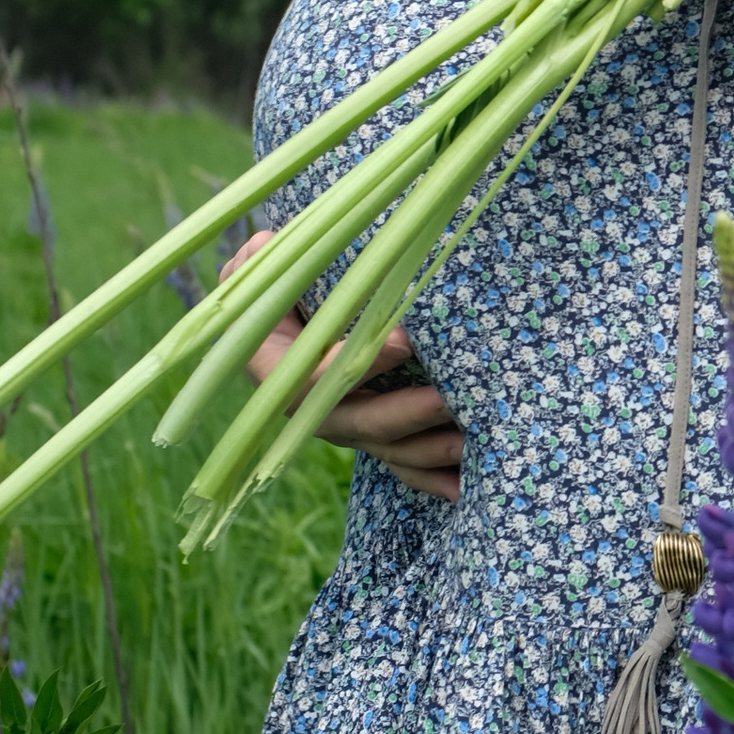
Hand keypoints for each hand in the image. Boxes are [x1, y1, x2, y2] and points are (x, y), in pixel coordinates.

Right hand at [221, 228, 463, 500]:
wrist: (295, 309)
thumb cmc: (284, 283)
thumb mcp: (264, 270)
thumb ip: (262, 264)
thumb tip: (266, 247)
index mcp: (277, 371)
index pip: (315, 378)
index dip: (361, 363)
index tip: (405, 340)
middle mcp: (312, 408)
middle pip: (358, 423)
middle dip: (405, 416)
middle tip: (449, 401)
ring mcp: (347, 423)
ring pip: (386, 448)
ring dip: (428, 450)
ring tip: (470, 444)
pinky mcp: (374, 432)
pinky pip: (401, 460)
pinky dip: (432, 475)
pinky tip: (464, 486)